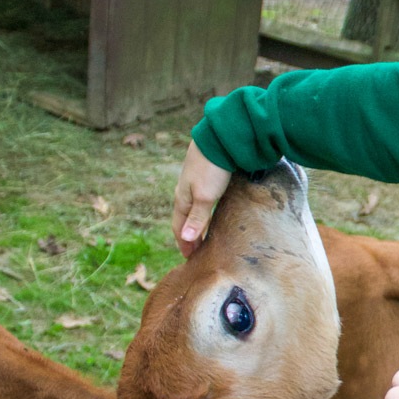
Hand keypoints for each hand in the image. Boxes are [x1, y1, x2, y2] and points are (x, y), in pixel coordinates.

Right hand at [172, 141, 231, 256]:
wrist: (218, 139)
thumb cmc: (212, 168)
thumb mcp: (205, 196)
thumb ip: (197, 218)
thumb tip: (186, 239)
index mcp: (182, 199)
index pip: (179, 228)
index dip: (184, 244)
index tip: (190, 260)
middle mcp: (185, 192)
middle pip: (185, 220)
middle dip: (189, 237)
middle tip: (196, 253)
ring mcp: (195, 184)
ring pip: (194, 210)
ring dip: (197, 225)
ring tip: (204, 237)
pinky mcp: (207, 177)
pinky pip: (202, 201)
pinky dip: (205, 213)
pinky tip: (213, 214)